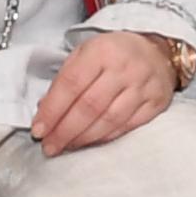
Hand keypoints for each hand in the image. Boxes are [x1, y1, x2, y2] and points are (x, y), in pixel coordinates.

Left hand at [32, 28, 172, 153]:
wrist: (156, 51)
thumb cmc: (114, 53)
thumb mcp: (85, 53)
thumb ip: (65, 80)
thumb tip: (45, 112)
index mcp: (102, 50)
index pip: (71, 84)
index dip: (52, 110)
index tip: (39, 129)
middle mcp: (125, 68)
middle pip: (90, 107)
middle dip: (65, 131)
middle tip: (50, 146)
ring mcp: (143, 86)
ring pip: (109, 120)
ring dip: (84, 138)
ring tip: (67, 146)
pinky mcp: (156, 103)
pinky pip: (127, 126)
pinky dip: (105, 137)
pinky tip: (91, 142)